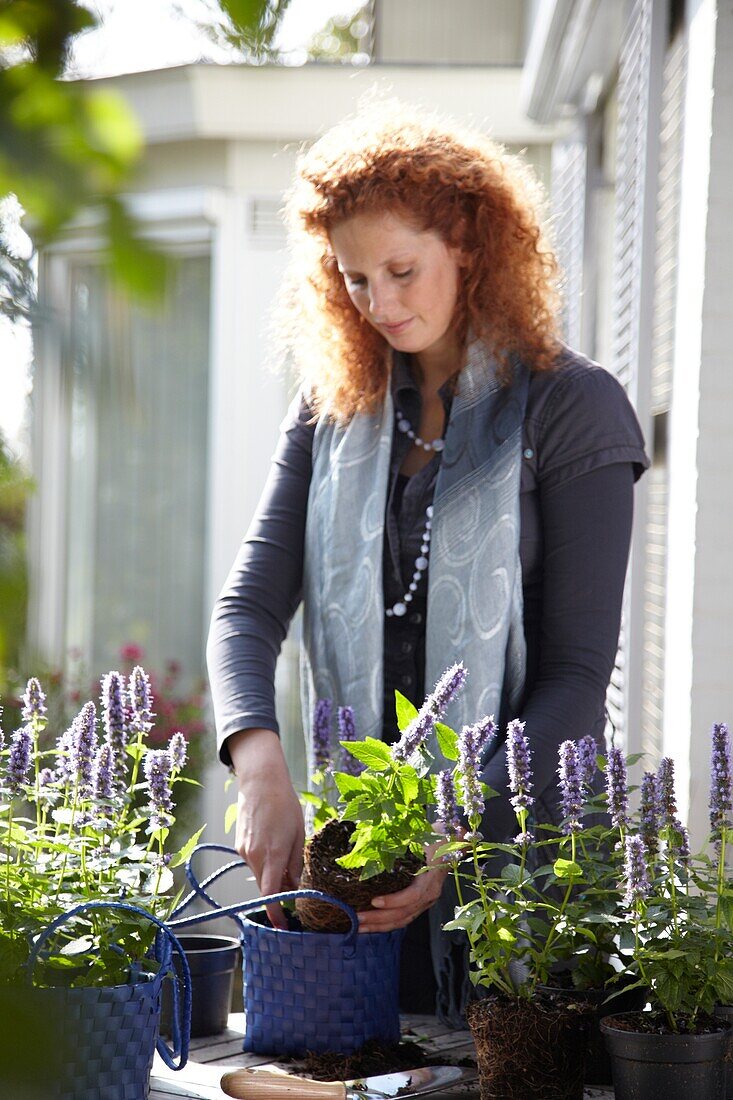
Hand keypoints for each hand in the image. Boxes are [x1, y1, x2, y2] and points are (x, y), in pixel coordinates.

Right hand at [228, 728, 304, 930]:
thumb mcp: (298, 833)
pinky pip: (254, 862)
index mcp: (273, 854)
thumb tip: (294, 885)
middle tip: (295, 884)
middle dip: (279, 890)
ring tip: (286, 853)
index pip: (270, 894)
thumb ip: (295, 862)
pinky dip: (264, 862)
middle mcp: (254, 856)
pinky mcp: (239, 844)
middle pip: (266, 886)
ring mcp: (244, 850)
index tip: (282, 926)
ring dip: (272, 874)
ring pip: (260, 874)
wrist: (260, 781)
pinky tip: (273, 843)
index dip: (276, 913)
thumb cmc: (285, 804)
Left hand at [356, 841, 449, 932]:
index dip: (393, 901)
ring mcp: (426, 901)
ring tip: (359, 926)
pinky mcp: (421, 904)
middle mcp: (429, 893)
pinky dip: (386, 923)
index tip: (374, 901)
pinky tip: (371, 925)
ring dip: (379, 925)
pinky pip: (404, 918)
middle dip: (378, 918)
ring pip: (403, 920)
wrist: (450, 842)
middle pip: (404, 913)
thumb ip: (401, 844)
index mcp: (430, 877)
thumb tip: (373, 844)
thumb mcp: (419, 838)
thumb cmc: (432, 838)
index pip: (412, 896)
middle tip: (357, 918)